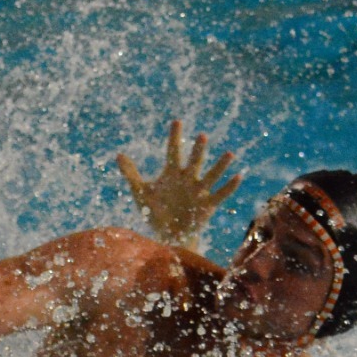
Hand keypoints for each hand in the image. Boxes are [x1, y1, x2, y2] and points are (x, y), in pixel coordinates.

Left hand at [115, 120, 240, 252]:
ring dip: (220, 165)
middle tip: (201, 137)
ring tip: (229, 154)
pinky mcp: (207, 205)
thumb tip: (119, 154)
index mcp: (172, 173)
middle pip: (194, 161)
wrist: (167, 235)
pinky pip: (220, 194)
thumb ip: (131, 173)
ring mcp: (199, 191)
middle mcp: (188, 179)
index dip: (174, 137)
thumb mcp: (141, 192)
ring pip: (211, 175)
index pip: (173, 151)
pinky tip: (238, 176)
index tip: (176, 121)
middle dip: (198, 150)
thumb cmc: (155, 212)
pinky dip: (229, 186)